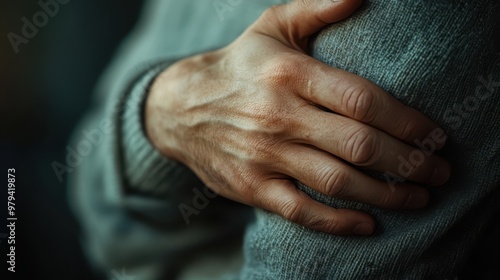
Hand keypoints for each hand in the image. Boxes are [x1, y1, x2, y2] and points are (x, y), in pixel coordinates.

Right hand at [145, 0, 450, 234]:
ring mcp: (264, 155)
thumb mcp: (273, 26)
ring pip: (337, 181)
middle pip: (358, 144)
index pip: (362, 100)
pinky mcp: (252, 186)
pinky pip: (301, 210)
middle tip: (439, 171)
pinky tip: (368, 225)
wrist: (180, 108)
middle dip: (408, 162)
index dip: (406, 121)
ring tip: (418, 197)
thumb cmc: (239, 65)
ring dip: (386, 195)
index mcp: (290, 75)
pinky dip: (338, 222)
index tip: (434, 135)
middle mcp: (279, 116)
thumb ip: (319, 8)